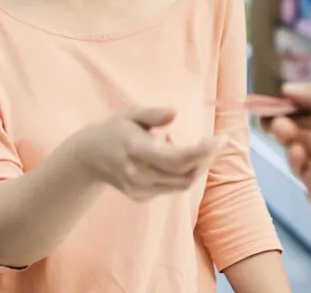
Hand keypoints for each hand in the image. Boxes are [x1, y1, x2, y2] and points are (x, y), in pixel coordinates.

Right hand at [75, 106, 227, 201]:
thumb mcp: (130, 114)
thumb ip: (153, 114)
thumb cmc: (114, 130)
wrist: (88, 158)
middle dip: (208, 158)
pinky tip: (172, 155)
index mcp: (136, 150)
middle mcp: (138, 174)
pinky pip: (172, 187)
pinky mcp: (141, 197)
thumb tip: (174, 113)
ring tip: (196, 146)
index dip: (204, 152)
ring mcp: (139, 189)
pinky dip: (182, 172)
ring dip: (198, 166)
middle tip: (219, 141)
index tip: (222, 138)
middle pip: (185, 174)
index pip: (178, 159)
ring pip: (182, 184)